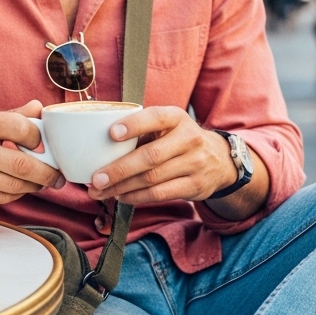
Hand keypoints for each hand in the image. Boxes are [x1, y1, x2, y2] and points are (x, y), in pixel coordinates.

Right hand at [0, 101, 64, 209]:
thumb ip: (8, 116)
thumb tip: (40, 108)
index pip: (21, 128)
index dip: (40, 139)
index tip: (44, 145)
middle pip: (22, 164)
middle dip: (47, 172)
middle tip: (57, 176)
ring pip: (14, 186)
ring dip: (33, 186)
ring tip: (40, 183)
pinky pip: (1, 199)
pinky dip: (15, 195)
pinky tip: (18, 188)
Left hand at [87, 106, 237, 205]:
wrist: (219, 160)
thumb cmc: (179, 140)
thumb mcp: (167, 127)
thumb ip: (141, 132)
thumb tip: (97, 146)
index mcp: (177, 118)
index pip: (155, 117)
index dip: (134, 125)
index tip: (111, 133)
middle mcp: (189, 138)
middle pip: (150, 156)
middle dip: (119, 169)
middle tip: (96, 178)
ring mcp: (194, 163)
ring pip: (152, 178)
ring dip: (122, 187)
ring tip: (101, 191)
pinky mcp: (195, 185)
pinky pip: (160, 194)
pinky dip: (137, 197)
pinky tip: (121, 196)